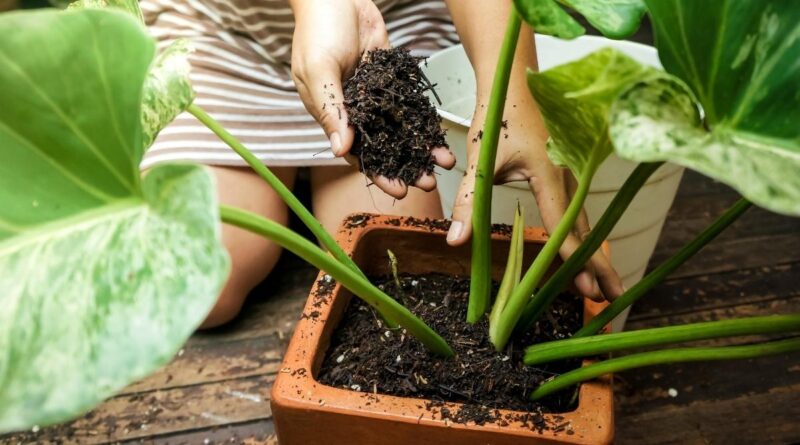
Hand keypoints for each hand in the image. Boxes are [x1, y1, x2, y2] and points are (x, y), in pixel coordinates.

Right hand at [290, 0, 455, 198]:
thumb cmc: (317, 30)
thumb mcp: (318, 70)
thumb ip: (331, 109)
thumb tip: (340, 150)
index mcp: (333, 115)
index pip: (359, 154)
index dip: (380, 173)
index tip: (401, 190)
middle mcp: (357, 110)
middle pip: (385, 147)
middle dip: (407, 166)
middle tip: (430, 183)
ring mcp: (375, 95)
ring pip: (402, 128)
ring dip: (421, 146)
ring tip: (444, 162)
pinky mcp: (390, 78)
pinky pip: (410, 103)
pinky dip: (424, 119)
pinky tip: (441, 132)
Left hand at [446, 88, 623, 301]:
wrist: (514, 81)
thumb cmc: (497, 116)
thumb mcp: (480, 160)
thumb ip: (469, 201)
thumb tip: (456, 241)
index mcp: (549, 173)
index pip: (563, 224)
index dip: (573, 258)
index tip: (587, 286)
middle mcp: (567, 176)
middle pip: (585, 229)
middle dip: (600, 264)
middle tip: (614, 297)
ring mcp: (570, 174)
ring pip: (585, 221)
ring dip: (595, 253)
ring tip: (607, 285)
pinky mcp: (566, 174)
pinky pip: (578, 211)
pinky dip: (584, 236)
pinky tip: (587, 254)